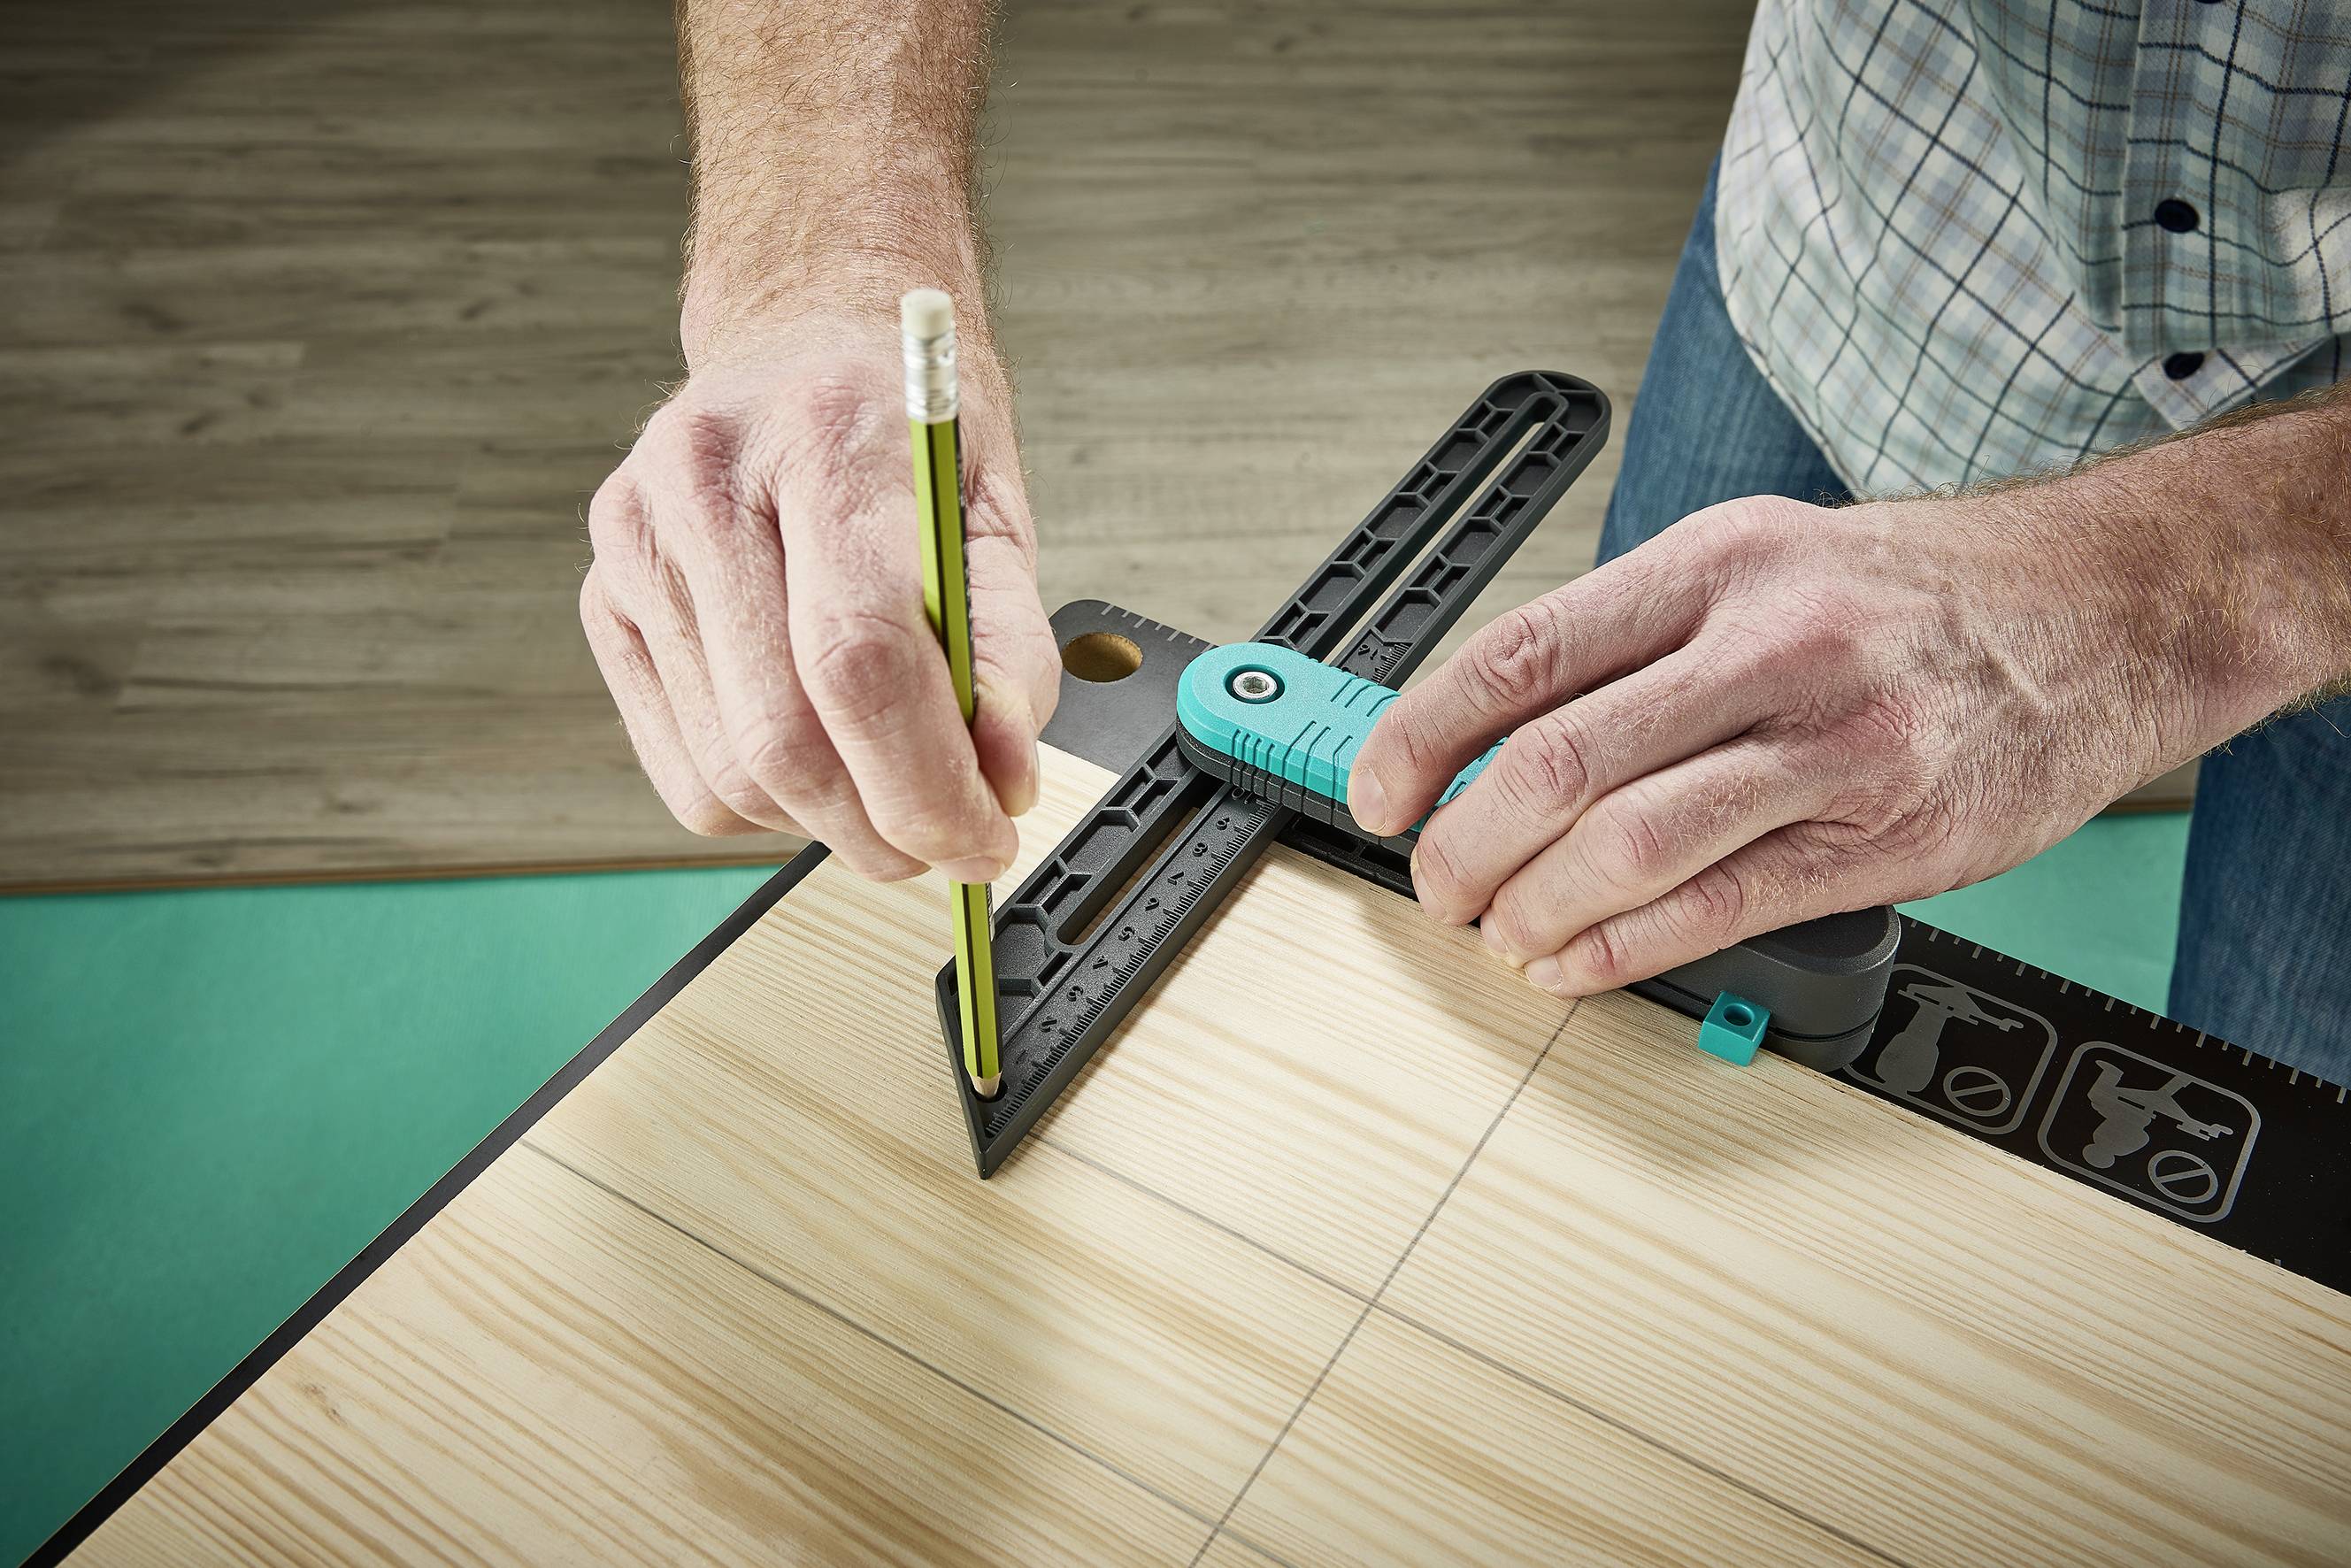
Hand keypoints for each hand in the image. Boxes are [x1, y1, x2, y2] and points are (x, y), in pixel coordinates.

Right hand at [580, 316, 1058, 881]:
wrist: (808, 339)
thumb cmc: (908, 430)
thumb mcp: (993, 514)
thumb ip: (1010, 650)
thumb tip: (1000, 780)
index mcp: (822, 433)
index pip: (859, 656)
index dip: (928, 778)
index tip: (988, 834)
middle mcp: (703, 476)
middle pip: (783, 733)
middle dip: (885, 824)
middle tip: (953, 839)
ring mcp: (633, 538)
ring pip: (730, 773)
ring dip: (830, 823)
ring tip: (892, 789)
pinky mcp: (601, 597)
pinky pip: (684, 771)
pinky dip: (766, 803)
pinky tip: (819, 754)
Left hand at [1345, 493, 2232, 997]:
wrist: (2106, 607)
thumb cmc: (1913, 592)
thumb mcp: (1763, 557)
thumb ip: (1639, 636)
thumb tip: (1497, 726)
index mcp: (1714, 564)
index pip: (1522, 654)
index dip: (1422, 736)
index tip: (1379, 791)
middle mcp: (1766, 645)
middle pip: (1556, 761)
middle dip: (1464, 842)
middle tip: (1436, 882)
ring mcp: (1829, 746)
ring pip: (1627, 844)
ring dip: (1533, 908)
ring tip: (1503, 933)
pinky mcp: (1883, 837)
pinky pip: (1717, 907)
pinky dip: (1620, 950)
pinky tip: (1576, 963)